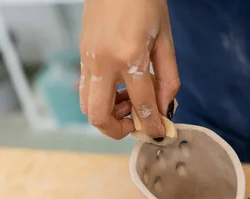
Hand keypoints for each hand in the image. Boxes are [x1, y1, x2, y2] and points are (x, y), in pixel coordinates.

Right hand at [79, 0, 179, 138]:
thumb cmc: (145, 2)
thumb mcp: (165, 39)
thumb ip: (167, 78)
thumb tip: (166, 109)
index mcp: (130, 56)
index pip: (142, 105)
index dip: (153, 126)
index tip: (160, 134)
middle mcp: (103, 63)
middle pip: (99, 116)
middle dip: (119, 130)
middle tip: (137, 124)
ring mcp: (88, 60)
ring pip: (87, 106)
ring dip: (108, 115)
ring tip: (130, 103)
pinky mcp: (82, 56)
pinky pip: (87, 90)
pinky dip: (102, 100)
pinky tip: (121, 89)